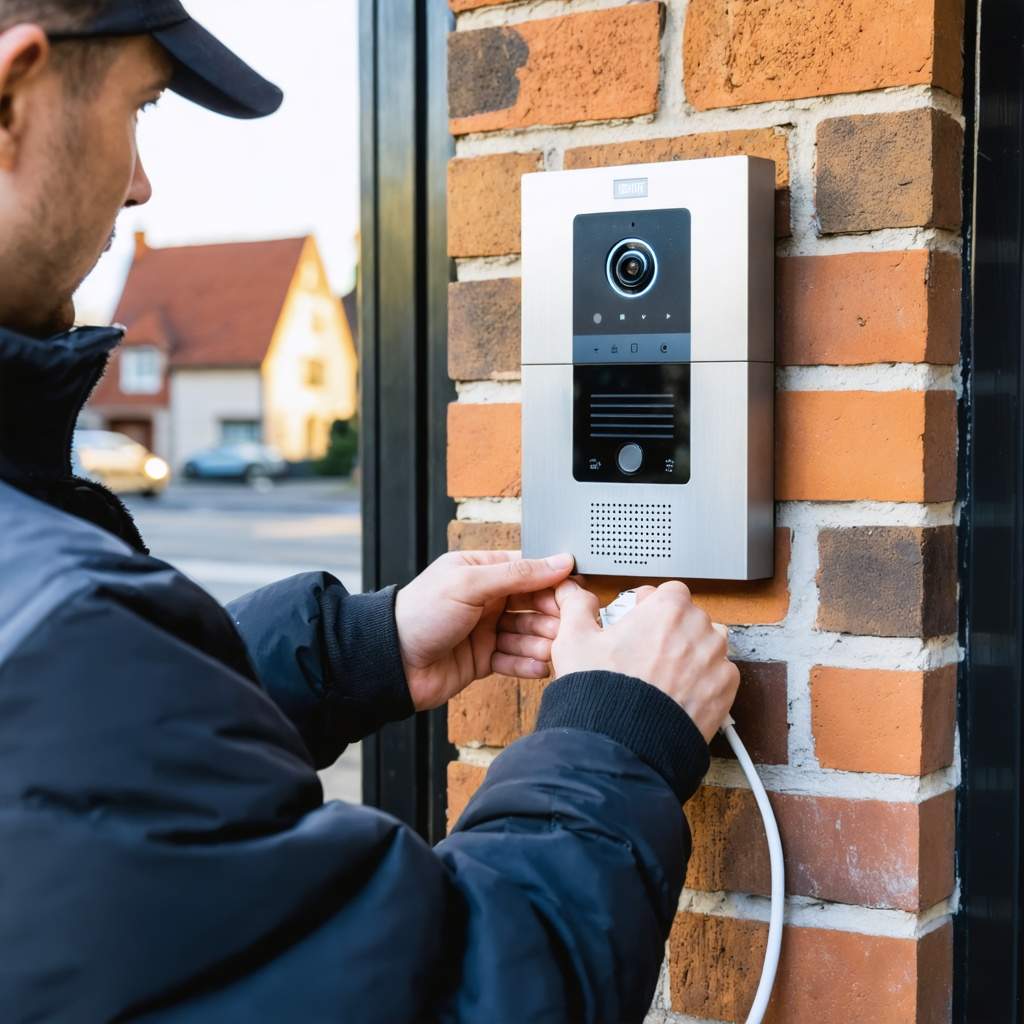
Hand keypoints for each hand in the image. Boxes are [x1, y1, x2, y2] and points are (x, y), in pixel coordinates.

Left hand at [394, 550, 573, 711]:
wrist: (392, 663)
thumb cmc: (419, 614)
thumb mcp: (469, 583)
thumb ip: (517, 574)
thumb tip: (559, 561)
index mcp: (480, 570)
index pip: (528, 571)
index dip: (552, 582)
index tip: (574, 592)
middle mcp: (485, 599)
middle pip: (532, 604)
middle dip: (548, 617)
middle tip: (564, 627)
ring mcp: (485, 630)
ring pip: (526, 634)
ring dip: (540, 642)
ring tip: (549, 650)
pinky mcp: (483, 659)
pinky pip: (514, 660)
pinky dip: (527, 664)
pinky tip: (539, 667)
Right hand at [551, 579, 739, 741]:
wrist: (624, 742)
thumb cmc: (602, 689)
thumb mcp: (574, 640)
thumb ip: (577, 607)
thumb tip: (574, 595)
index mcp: (668, 609)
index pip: (669, 591)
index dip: (651, 604)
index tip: (639, 618)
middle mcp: (698, 630)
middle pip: (690, 617)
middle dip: (670, 629)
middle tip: (645, 650)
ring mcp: (715, 661)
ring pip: (708, 645)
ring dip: (691, 652)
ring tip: (662, 673)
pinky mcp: (725, 691)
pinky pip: (719, 675)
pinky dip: (703, 681)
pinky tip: (677, 692)